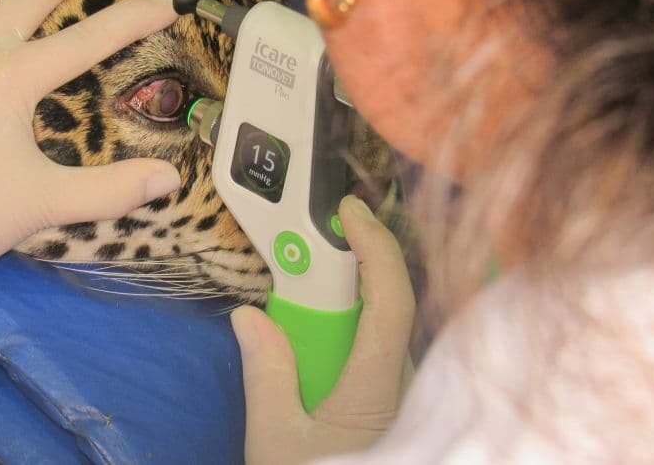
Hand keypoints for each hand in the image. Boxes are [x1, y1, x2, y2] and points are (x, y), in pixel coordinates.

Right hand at [231, 195, 414, 463]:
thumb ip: (266, 375)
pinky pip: (377, 351)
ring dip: (347, 300)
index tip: (347, 211)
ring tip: (304, 287)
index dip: (375, 246)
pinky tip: (318, 337)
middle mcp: (403, 385)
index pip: (391, 299)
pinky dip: (350, 328)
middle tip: (307, 247)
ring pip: (384, 329)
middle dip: (351, 266)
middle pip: (388, 305)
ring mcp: (403, 395)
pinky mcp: (395, 405)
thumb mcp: (276, 443)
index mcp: (377, 389)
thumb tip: (251, 315)